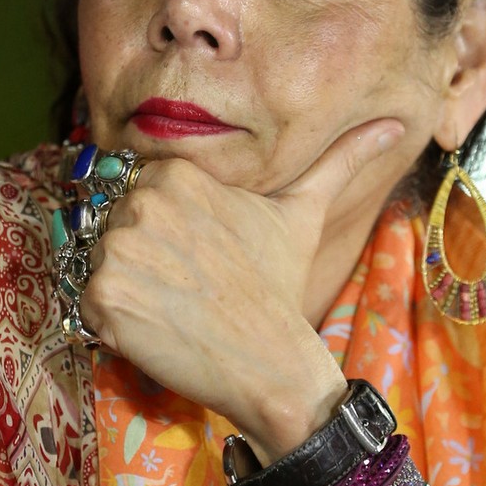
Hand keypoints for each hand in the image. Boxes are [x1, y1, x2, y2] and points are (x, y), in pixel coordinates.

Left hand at [81, 119, 402, 462]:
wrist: (271, 363)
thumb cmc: (279, 287)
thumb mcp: (303, 212)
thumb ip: (339, 160)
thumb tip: (401, 122)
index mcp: (179, 172)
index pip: (135, 193)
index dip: (159, 232)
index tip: (192, 260)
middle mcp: (144, 200)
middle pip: (110, 226)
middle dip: (139, 258)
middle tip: (185, 287)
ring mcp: (120, 248)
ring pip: (95, 263)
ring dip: (123, 289)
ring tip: (172, 308)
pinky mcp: (102, 294)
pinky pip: (84, 302)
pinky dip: (109, 322)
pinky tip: (154, 329)